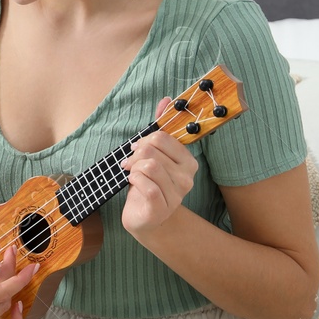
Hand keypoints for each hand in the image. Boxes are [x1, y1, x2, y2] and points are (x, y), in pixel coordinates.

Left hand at [119, 96, 198, 235]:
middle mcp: (187, 178)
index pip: (163, 137)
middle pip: (152, 150)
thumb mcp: (153, 155)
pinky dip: (134, 180)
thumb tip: (166, 100)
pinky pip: (146, 184)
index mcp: (188, 161)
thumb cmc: (148, 184)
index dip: (145, 140)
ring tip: (132, 174)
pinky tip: (133, 183)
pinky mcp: (162, 207)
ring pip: (149, 166)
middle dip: (135, 154)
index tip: (137, 148)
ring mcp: (176, 195)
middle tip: (130, 163)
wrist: (144, 217)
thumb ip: (160, 128)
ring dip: (133, 168)